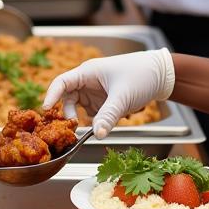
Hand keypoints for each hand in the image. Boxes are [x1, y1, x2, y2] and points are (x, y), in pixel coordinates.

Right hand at [43, 48, 174, 137]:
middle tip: (74, 128)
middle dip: (68, 113)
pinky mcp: (105, 101)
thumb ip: (108, 116)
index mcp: (88, 72)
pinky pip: (95, 113)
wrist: (162, 75)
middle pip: (68, 98)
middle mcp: (88, 81)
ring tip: (98, 125)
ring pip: (81, 108)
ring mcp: (96, 92)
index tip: (45, 110)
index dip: (51, 95)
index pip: (62, 82)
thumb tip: (95, 135)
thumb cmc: (141, 75)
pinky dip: (100, 120)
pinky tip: (116, 119)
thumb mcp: (123, 97)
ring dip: (86, 119)